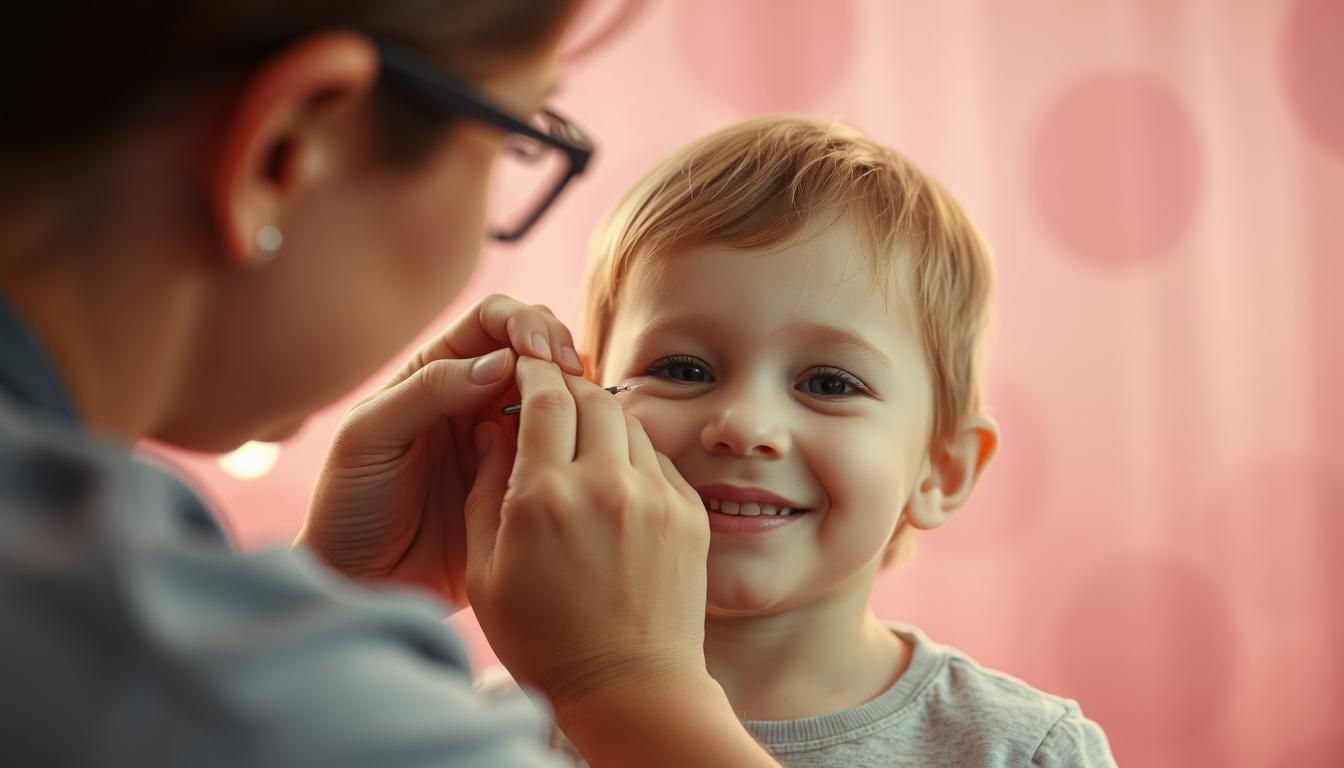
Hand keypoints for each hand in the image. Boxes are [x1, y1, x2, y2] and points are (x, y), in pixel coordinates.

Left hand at [299, 294, 583, 606]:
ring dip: (574, 392)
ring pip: (554, 395)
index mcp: (436, 373)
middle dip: (558, 349)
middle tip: (573, 376)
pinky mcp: (521, 482)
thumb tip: (501, 361)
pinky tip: (583, 446)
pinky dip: (577, 437)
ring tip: (583, 410)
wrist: (360, 583)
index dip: (523, 324)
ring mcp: (503, 440)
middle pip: (534, 347)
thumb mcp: (371, 437)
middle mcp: (474, 398)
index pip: (492, 321)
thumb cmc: (350, 506)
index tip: (540, 354)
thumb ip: (429, 391)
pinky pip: (559, 448)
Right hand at [464, 357, 711, 707]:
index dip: (531, 371)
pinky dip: (632, 453)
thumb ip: (485, 491)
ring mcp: (655, 496)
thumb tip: (491, 428)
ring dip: (602, 416)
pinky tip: (614, 476)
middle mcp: (605, 485)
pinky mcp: (689, 512)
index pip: (542, 399)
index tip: (524, 361)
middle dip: (567, 384)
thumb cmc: (545, 639)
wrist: (630, 686)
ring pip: (628, 422)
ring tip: (581, 433)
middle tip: (551, 389)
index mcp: (546, 497)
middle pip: (590, 397)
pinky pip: (657, 458)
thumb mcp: (486, 571)